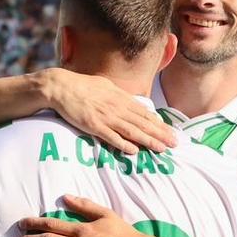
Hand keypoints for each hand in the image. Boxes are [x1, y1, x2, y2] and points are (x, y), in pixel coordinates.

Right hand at [39, 69, 176, 154]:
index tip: (170, 132)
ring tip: (161, 149)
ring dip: (148, 141)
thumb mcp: (106, 86)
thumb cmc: (83, 85)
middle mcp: (117, 107)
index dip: (159, 124)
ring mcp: (106, 117)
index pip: (145, 113)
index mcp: (120, 98)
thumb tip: (132, 102)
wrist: (61, 86)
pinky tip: (134, 151)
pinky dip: (123, 144)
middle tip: (174, 144)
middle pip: (143, 123)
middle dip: (160, 134)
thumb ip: (120, 96)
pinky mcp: (93, 125)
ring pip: (132, 131)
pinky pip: (111, 137)